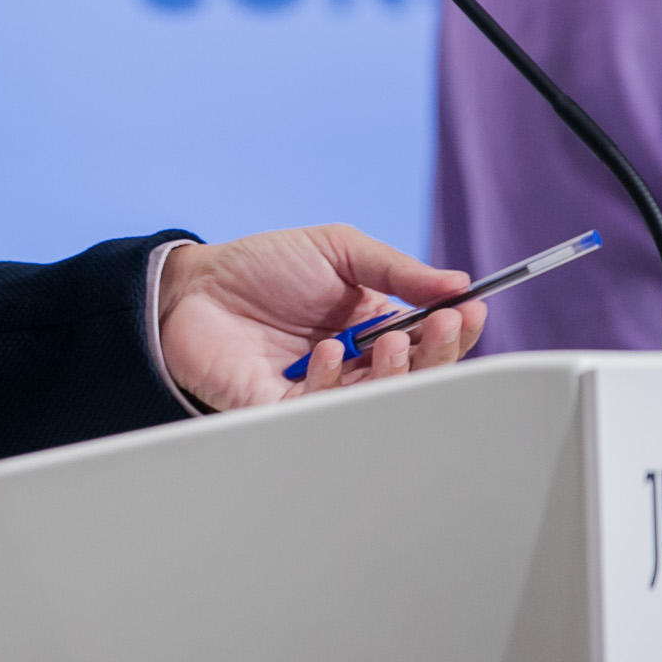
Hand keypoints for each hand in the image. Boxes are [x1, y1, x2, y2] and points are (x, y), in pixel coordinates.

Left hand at [158, 225, 482, 411]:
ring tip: (389, 339)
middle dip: (438, 355)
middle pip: (416, 378)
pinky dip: (335, 382)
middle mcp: (355, 363)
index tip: (468, 311)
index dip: (455, 331)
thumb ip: (394, 269)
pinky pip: (324, 411)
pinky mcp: (286, 411)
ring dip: (396, 373)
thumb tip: (457, 283)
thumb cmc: (261, 266)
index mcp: (374, 326)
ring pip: (379, 402)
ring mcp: (323, 389)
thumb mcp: (336, 250)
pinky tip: (329, 352)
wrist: (192, 288)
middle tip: (442, 327)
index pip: (430, 340)